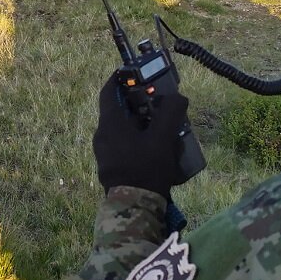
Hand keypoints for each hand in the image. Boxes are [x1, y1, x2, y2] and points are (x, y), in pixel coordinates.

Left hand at [92, 73, 189, 197]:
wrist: (135, 208)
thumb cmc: (146, 168)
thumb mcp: (162, 138)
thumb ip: (171, 113)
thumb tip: (178, 97)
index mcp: (109, 125)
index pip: (108, 92)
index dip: (119, 79)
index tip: (131, 72)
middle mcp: (102, 136)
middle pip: (118, 111)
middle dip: (138, 104)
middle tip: (157, 101)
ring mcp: (105, 153)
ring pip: (122, 129)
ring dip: (140, 123)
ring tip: (162, 125)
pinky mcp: (111, 167)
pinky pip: (124, 145)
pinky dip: (138, 139)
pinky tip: (157, 147)